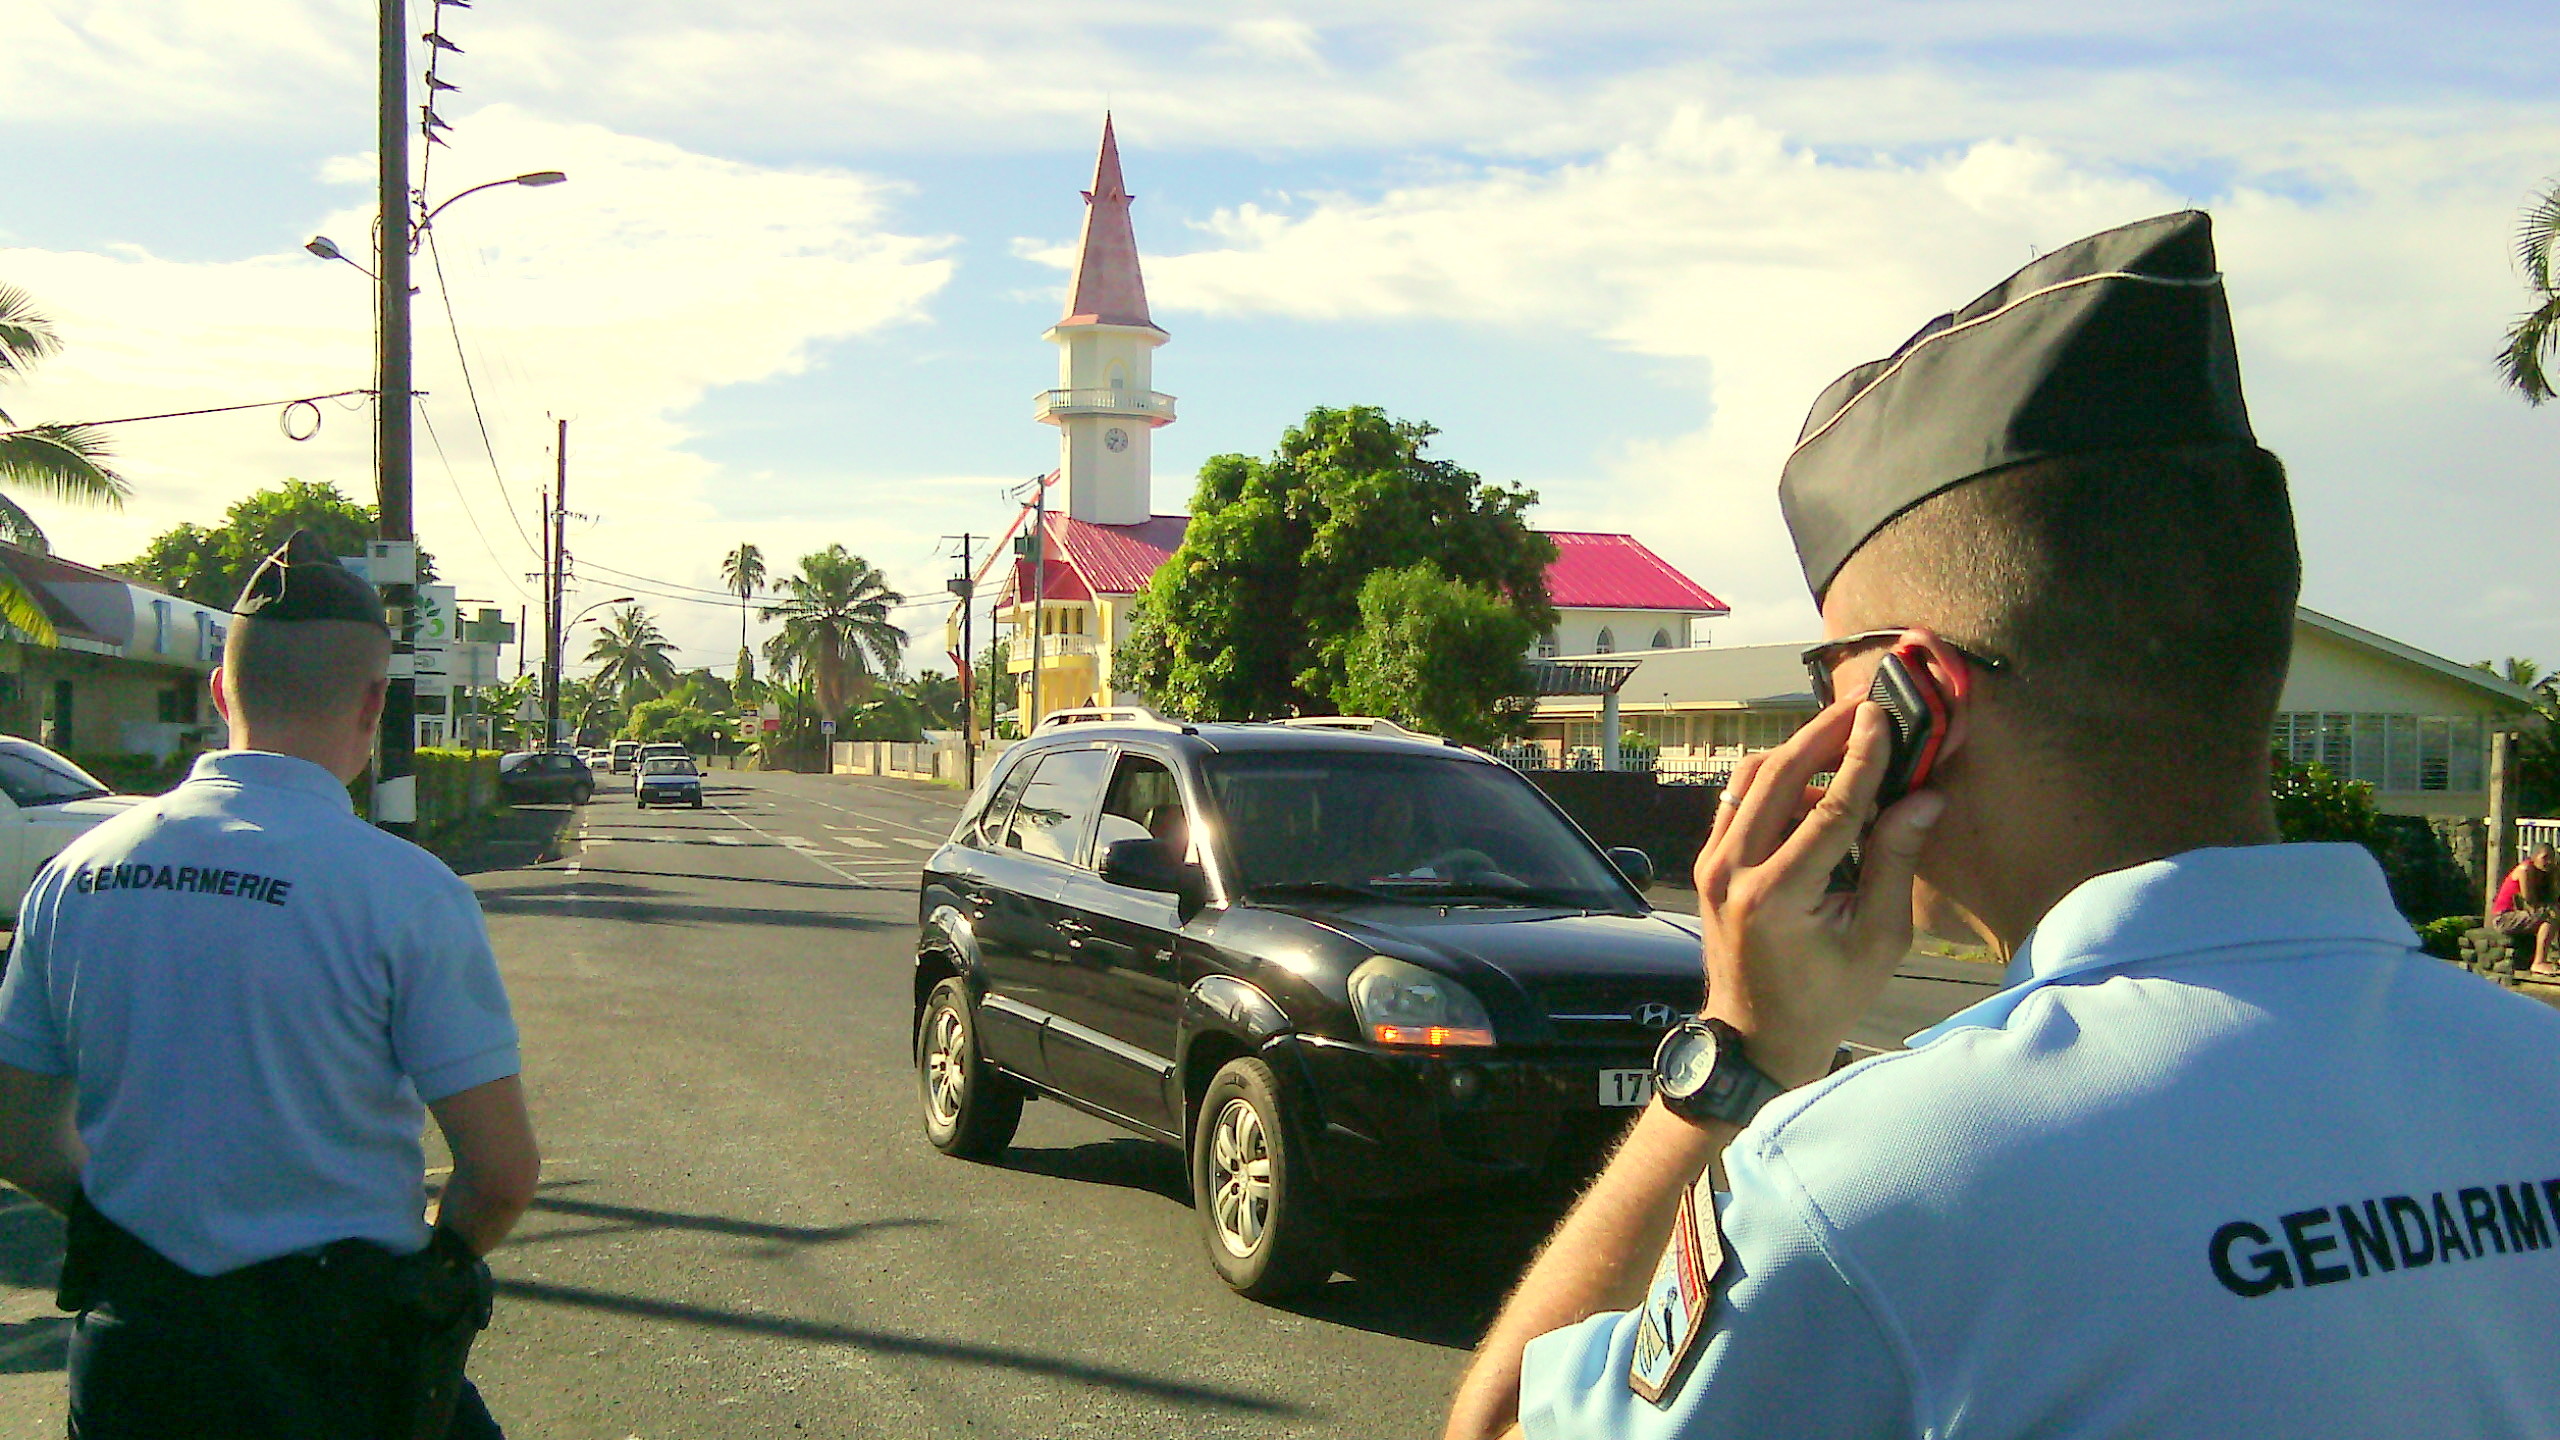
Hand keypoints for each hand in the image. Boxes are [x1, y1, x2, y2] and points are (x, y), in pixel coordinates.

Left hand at [1692, 701, 1944, 1087]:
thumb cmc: (1826, 996)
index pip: (1830, 808)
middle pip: (1779, 775)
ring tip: (1843, 738)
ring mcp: (1711, 865)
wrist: (1757, 1036)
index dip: (1861, 758)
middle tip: (1863, 708)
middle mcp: (1733, 872)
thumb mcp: (1878, 940)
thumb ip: (1896, 863)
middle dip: (1823, 734)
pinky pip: (1738, 801)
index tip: (1881, 717)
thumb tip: (1924, 797)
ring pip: (1751, 780)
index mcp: (1777, 896)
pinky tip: (1813, 778)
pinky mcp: (1708, 862)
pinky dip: (1774, 779)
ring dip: (1797, 753)